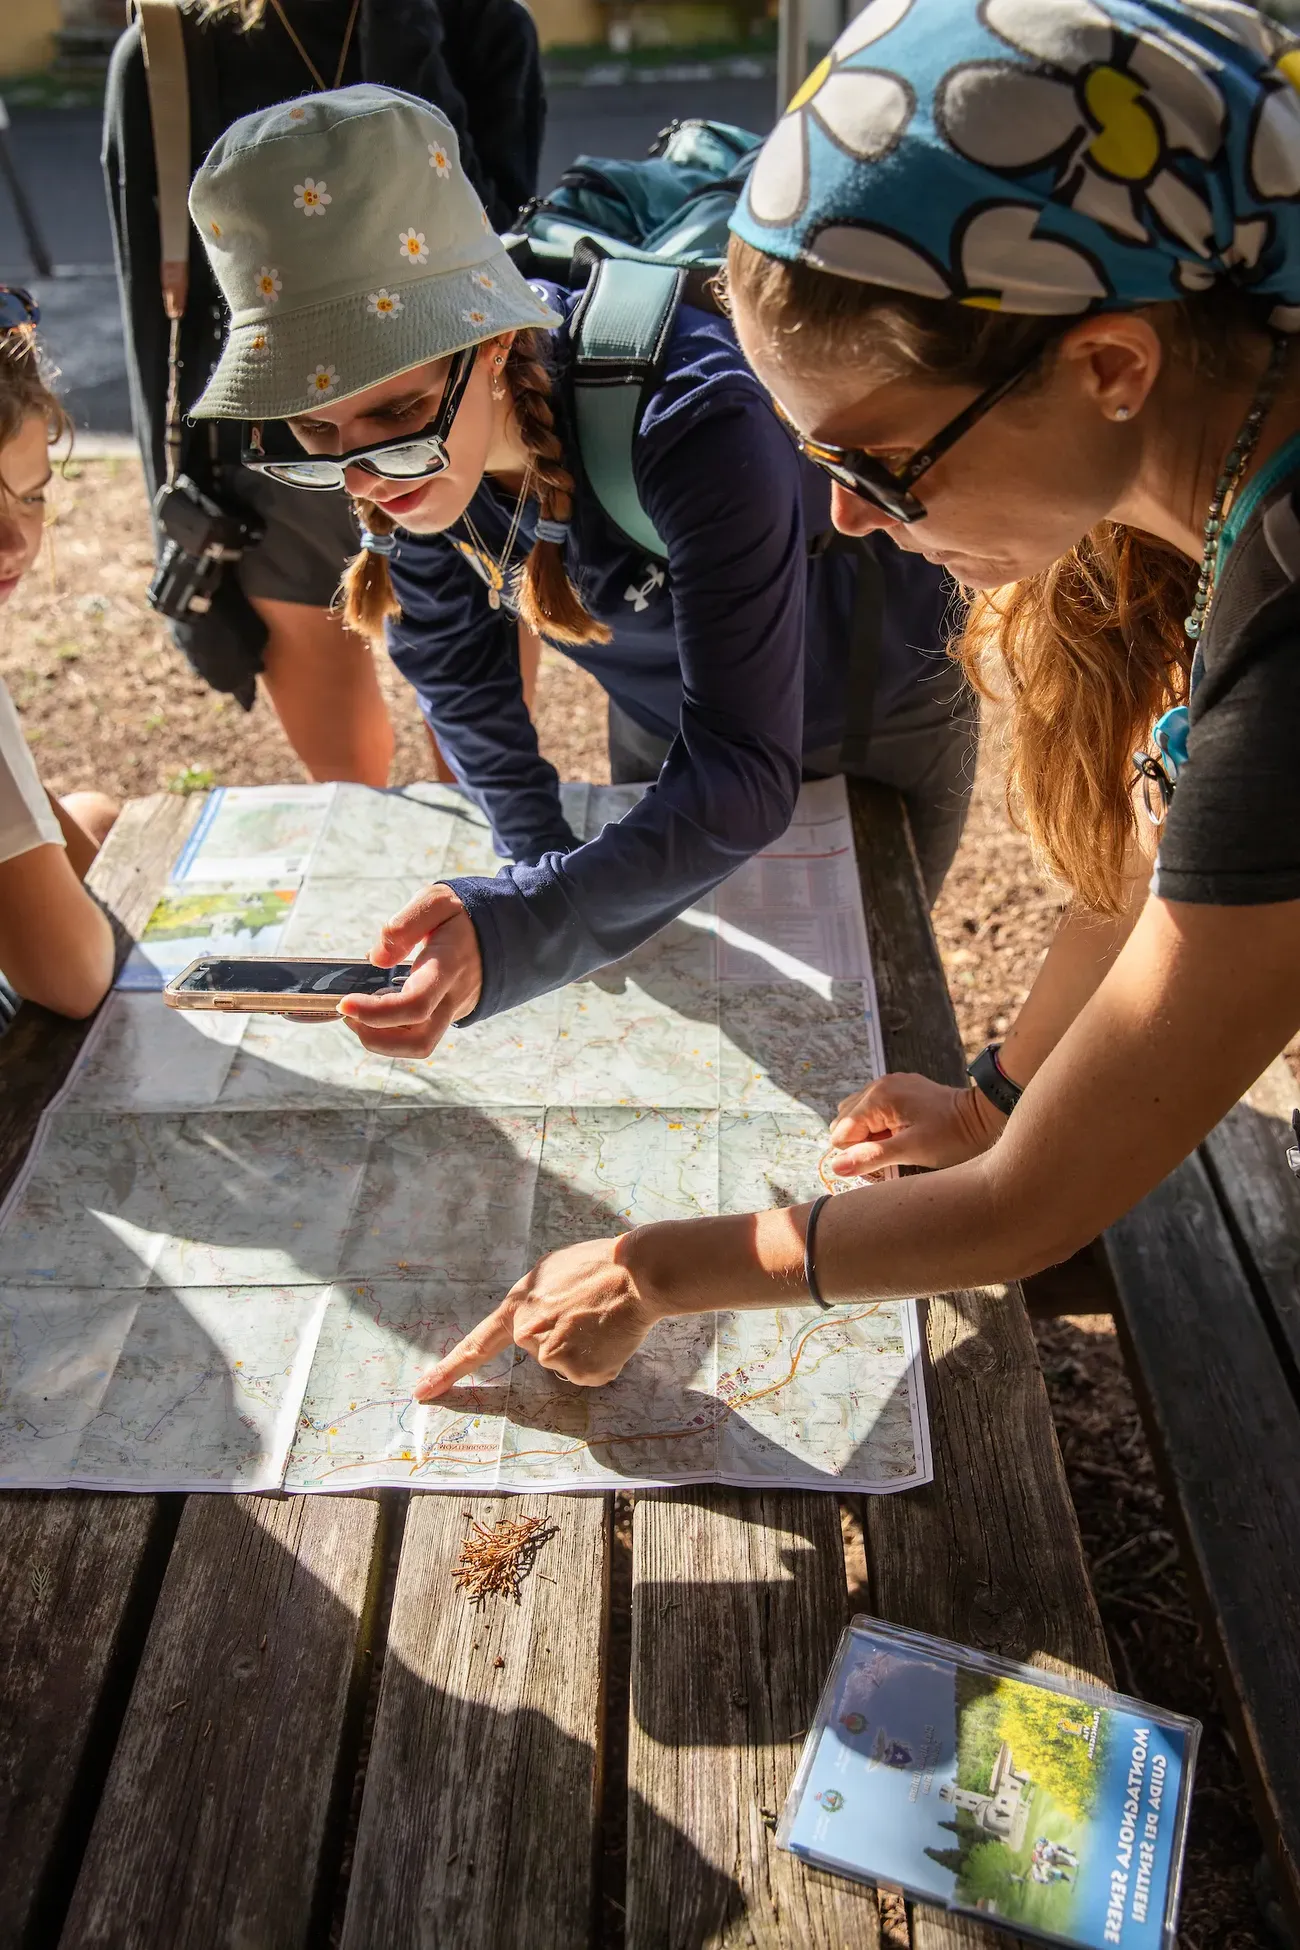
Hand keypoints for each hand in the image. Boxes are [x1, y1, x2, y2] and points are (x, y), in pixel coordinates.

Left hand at [339, 883, 482, 1057]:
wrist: (508, 932)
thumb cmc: (466, 916)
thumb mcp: (438, 902)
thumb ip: (405, 925)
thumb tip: (375, 958)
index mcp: (448, 967)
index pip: (415, 1004)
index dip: (375, 1012)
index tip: (344, 1004)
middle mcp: (453, 997)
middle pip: (419, 1041)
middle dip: (374, 1037)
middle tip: (347, 1013)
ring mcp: (454, 1011)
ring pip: (419, 1046)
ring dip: (381, 1039)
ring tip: (357, 1013)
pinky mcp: (449, 1016)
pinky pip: (420, 1035)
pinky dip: (391, 1031)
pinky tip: (376, 1009)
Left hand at [412, 1235, 662, 1398]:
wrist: (637, 1273)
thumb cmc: (599, 1266)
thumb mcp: (553, 1274)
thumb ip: (536, 1303)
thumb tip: (539, 1328)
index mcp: (519, 1304)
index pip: (477, 1344)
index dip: (448, 1370)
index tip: (423, 1392)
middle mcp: (527, 1332)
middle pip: (538, 1351)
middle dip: (562, 1337)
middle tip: (587, 1311)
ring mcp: (551, 1354)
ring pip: (564, 1363)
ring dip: (584, 1349)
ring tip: (602, 1320)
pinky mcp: (578, 1371)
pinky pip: (586, 1373)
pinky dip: (600, 1360)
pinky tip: (610, 1335)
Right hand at [826, 1071, 1004, 1178]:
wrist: (983, 1118)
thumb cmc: (951, 1136)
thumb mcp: (910, 1150)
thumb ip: (871, 1156)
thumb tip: (836, 1167)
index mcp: (879, 1097)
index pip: (842, 1131)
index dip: (858, 1151)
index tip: (884, 1158)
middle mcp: (879, 1085)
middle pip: (846, 1121)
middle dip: (860, 1142)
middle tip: (891, 1151)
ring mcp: (890, 1084)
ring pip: (858, 1115)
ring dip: (869, 1134)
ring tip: (896, 1142)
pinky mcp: (900, 1088)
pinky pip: (874, 1109)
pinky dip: (880, 1125)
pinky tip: (901, 1132)